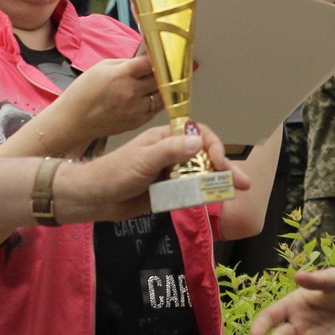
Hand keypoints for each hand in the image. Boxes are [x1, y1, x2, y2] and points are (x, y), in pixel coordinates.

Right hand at [55, 55, 159, 147]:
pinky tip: (152, 95)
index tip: (162, 54)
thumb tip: (146, 57)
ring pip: (162, 94)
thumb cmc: (84, 91)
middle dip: (162, 71)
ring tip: (159, 81)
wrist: (74, 120)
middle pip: (160, 78)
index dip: (158, 57)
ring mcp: (136, 109)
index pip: (150, 62)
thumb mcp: (102, 67)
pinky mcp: (138, 122)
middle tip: (163, 66)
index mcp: (121, 75)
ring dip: (163, 87)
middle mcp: (131, 93)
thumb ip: (127, 62)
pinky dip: (157, 100)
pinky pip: (157, 108)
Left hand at [57, 123, 247, 222]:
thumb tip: (198, 142)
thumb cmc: (113, 173)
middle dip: (225, 168)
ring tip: (237, 190)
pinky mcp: (166, 191)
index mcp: (166, 138)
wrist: (91, 199)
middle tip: (243, 182)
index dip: (213, 147)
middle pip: (205, 157)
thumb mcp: (143, 160)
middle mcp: (171, 153)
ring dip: (219, 182)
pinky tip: (215, 198)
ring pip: (200, 175)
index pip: (199, 135)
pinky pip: (189, 191)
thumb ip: (170, 151)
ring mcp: (169, 173)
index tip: (218, 163)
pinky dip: (203, 193)